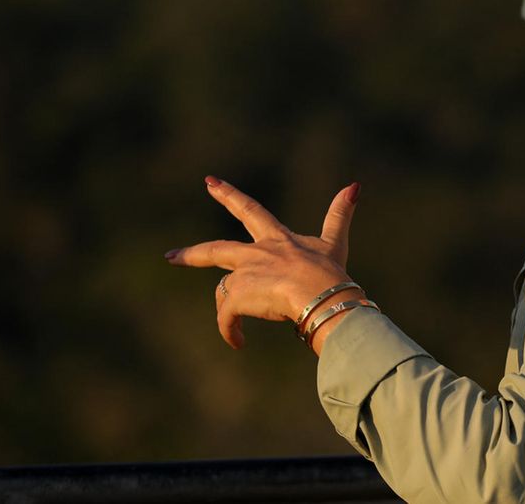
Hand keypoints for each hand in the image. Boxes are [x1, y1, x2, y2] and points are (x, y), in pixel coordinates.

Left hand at [165, 177, 360, 349]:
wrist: (323, 296)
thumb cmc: (330, 273)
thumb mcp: (334, 243)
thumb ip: (340, 215)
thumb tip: (355, 185)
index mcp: (277, 239)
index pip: (250, 210)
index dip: (230, 195)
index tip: (210, 182)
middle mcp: (256, 253)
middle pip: (216, 250)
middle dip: (191, 254)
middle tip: (170, 257)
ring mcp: (245, 275)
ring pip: (223, 291)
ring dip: (226, 309)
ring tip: (232, 326)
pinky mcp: (239, 296)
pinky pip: (225, 317)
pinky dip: (229, 330)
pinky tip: (237, 342)